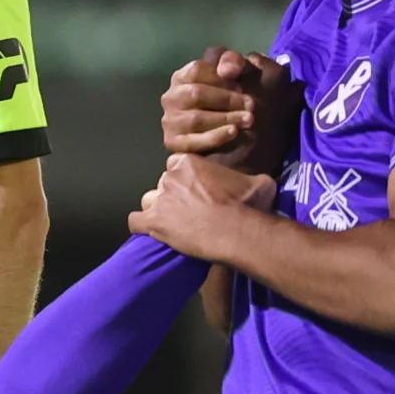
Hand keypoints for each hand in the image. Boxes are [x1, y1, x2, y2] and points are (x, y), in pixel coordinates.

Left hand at [130, 151, 278, 259]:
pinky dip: (142, 225)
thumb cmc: (250, 204)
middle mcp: (170, 178)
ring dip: (157, 209)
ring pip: (149, 200)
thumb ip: (247, 177)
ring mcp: (160, 200)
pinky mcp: (155, 223)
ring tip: (173, 221)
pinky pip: (135, 221)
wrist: (239, 231)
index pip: (177, 164)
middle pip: (164, 183)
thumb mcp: (258, 182)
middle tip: (190, 209)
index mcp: (189, 162)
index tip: (197, 188)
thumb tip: (259, 181)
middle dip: (174, 194)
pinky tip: (151, 230)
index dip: (186, 176)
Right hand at [161, 47, 299, 176]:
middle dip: (227, 99)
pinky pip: (192, 141)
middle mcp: (171, 97)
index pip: (197, 69)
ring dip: (225, 118)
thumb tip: (226, 71)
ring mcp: (170, 121)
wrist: (238, 140)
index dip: (221, 77)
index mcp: (182, 77)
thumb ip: (233, 61)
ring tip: (248, 120)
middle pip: (196, 93)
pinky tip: (233, 132)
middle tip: (252, 105)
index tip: (242, 85)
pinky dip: (215, 136)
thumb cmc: (235, 99)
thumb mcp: (237, 74)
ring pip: (195, 118)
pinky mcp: (173, 142)